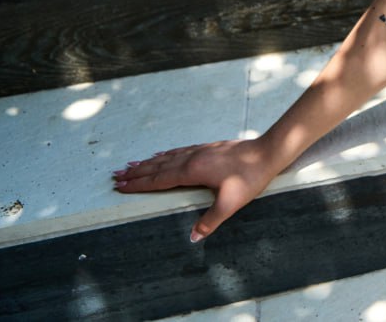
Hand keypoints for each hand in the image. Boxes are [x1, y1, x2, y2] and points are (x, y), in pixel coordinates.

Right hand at [112, 139, 276, 241]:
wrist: (268, 152)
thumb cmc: (250, 177)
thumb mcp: (230, 203)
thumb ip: (210, 221)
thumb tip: (191, 238)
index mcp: (193, 170)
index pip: (159, 180)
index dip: (139, 184)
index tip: (120, 186)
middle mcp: (192, 158)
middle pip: (158, 166)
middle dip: (137, 172)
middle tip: (116, 175)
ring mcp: (201, 151)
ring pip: (168, 157)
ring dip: (148, 162)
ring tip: (132, 165)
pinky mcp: (209, 148)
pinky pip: (180, 150)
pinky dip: (166, 154)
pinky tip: (163, 154)